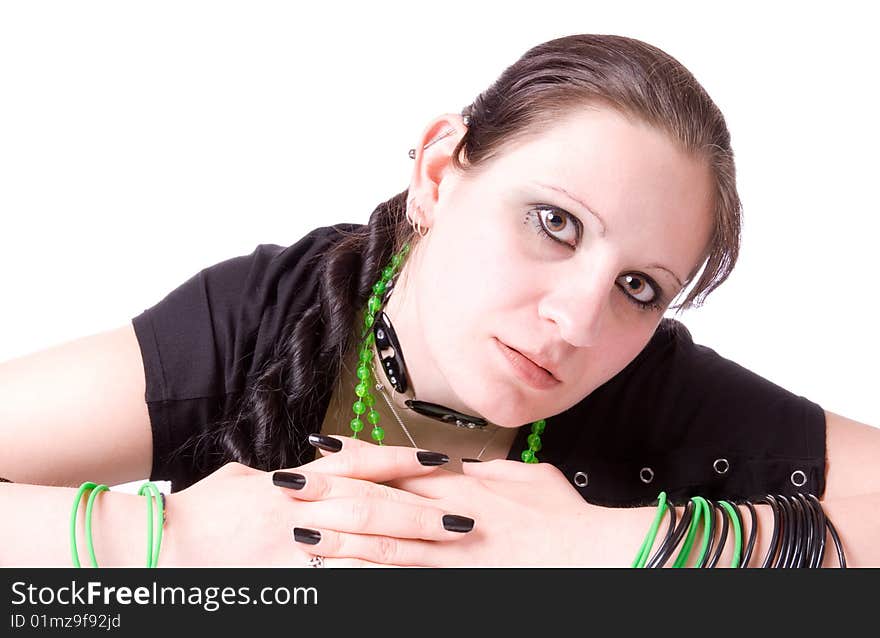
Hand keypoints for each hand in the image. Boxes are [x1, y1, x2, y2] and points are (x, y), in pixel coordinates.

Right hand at [160, 435, 474, 565]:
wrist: (161, 546)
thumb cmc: (203, 509)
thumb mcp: (248, 479)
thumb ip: (290, 475)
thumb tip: (319, 465)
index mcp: (295, 479)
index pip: (361, 463)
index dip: (405, 459)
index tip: (443, 459)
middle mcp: (301, 510)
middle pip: (375, 507)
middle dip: (423, 513)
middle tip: (465, 519)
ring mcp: (294, 549)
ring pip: (364, 548)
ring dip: (409, 551)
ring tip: (447, 555)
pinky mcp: (287, 581)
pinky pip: (338, 584)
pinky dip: (371, 583)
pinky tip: (400, 585)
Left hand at [300, 439, 596, 565]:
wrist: (592, 557)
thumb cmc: (564, 516)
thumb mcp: (529, 477)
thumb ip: (490, 472)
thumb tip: (463, 468)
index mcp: (464, 485)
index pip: (399, 464)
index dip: (358, 454)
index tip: (323, 446)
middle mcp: (450, 517)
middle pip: (380, 500)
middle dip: (331, 492)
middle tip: (288, 484)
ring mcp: (451, 556)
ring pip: (382, 545)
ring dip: (339, 537)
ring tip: (300, 531)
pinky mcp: (456, 585)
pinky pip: (404, 584)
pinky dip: (369, 580)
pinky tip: (340, 578)